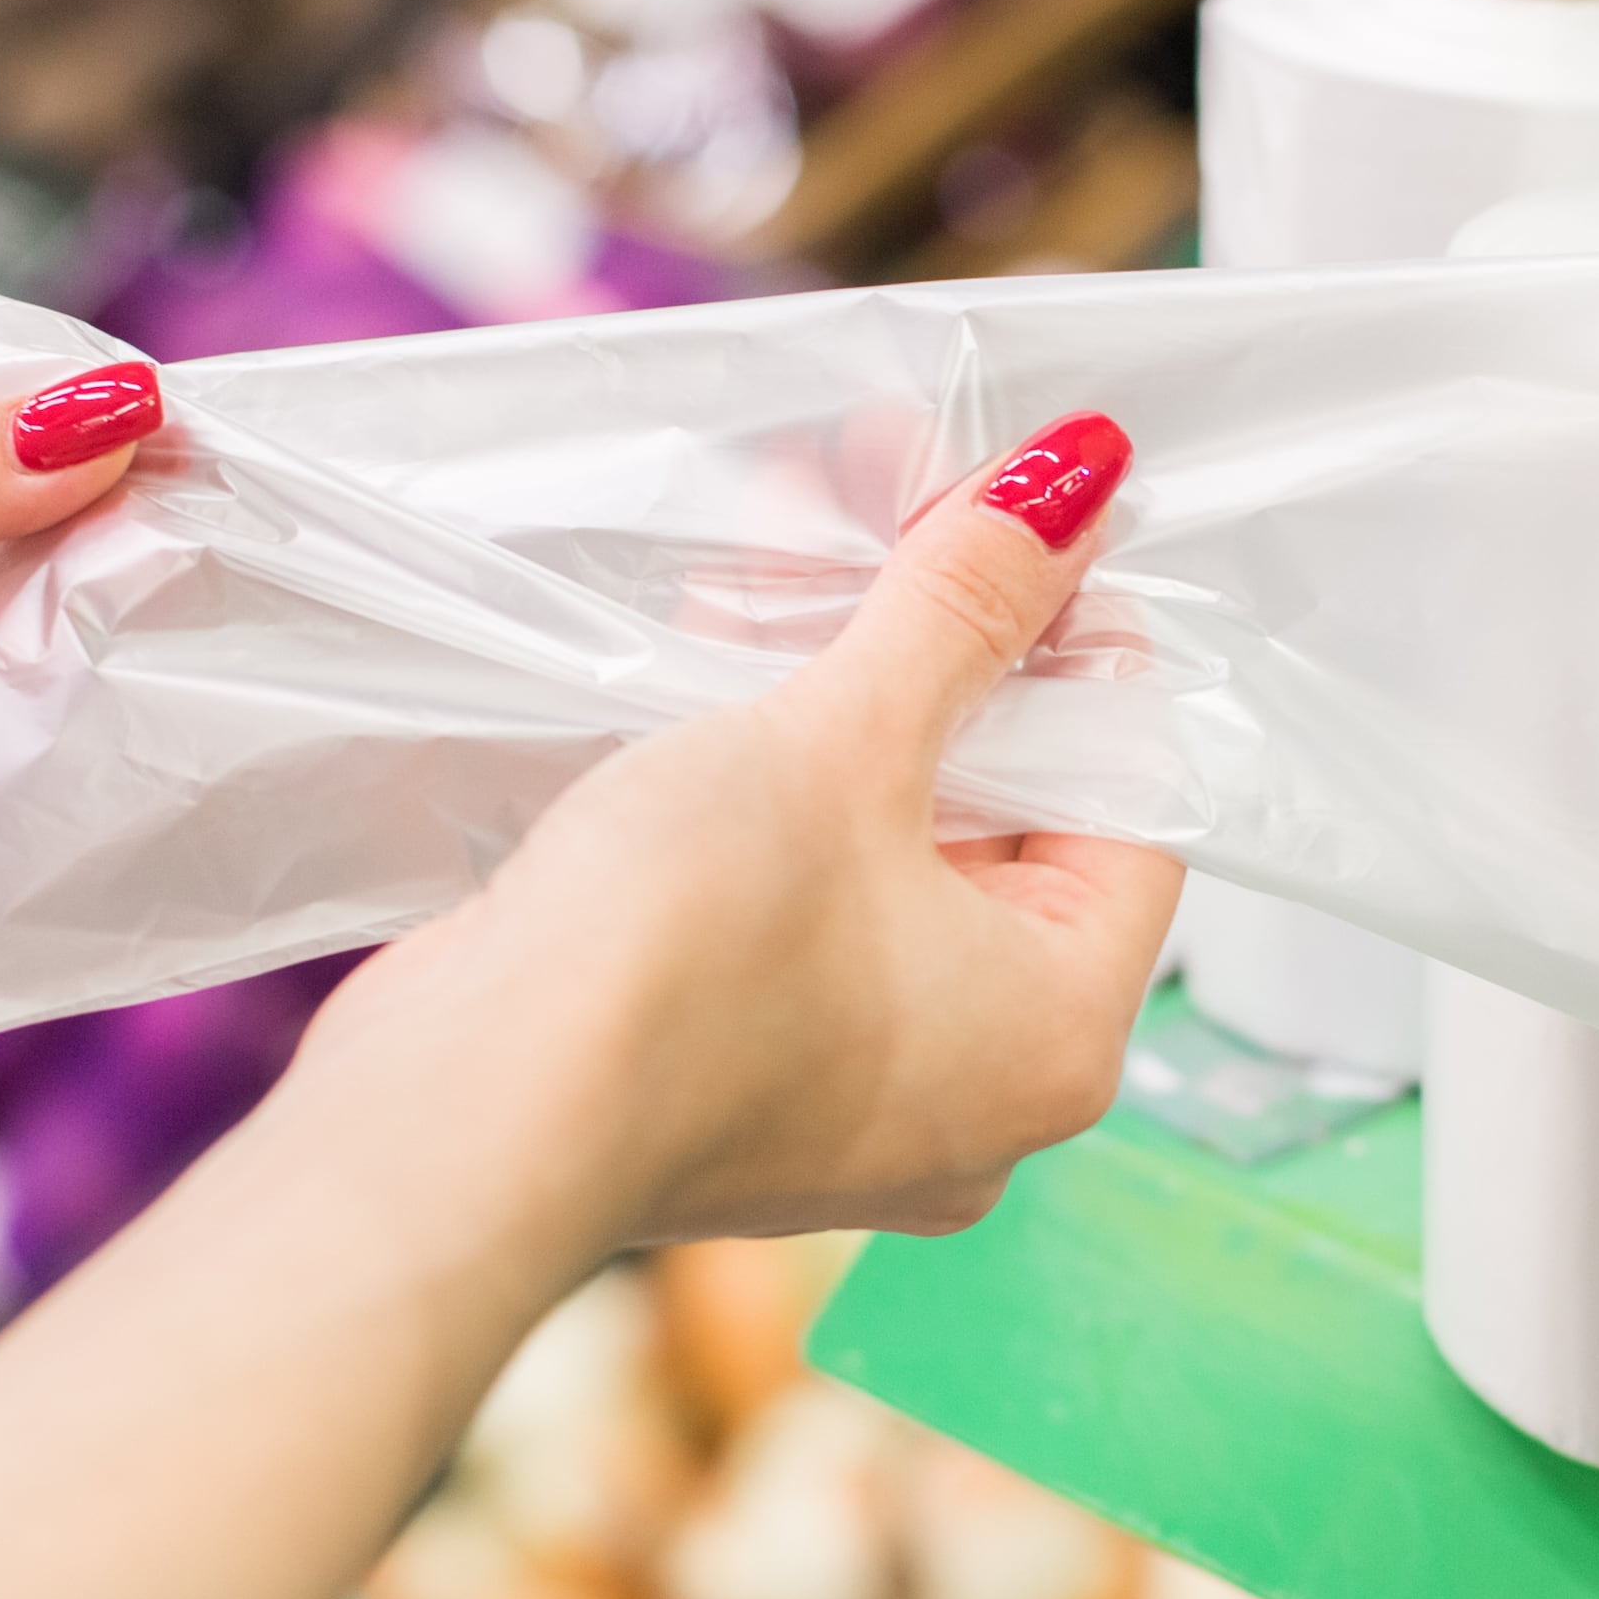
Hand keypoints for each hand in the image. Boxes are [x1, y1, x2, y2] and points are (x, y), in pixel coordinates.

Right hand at [292, 413, 1180, 1250]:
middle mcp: (977, 1091)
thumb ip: (966, 606)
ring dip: (845, 694)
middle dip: (944, 649)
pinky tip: (717, 643)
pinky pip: (795, 903)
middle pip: (1007, 822)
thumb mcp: (846, 740)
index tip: (1026, 540)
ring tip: (798, 528)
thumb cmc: (682, 962)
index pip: (1131, 808)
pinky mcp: (733, 1077)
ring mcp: (849, 1099)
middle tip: (905, 501)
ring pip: (886, 851)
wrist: (466, 1115)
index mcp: (1061, 1035)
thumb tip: (1075, 484)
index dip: (1085, 655)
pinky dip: (772, 784)